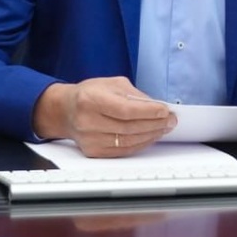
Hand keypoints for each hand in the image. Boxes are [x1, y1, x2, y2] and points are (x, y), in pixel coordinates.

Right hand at [31, 77, 174, 156]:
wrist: (65, 111)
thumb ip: (133, 95)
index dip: (148, 112)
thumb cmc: (89, 94)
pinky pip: (123, 151)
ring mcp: (89, 139)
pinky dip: (140, 144)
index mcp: (90, 99)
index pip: (125, 109)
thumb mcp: (110, 84)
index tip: (165, 110)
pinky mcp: (93, 151)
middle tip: (170, 120)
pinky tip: (150, 136)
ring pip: (128, 142)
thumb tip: (156, 107)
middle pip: (129, 127)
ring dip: (151, 135)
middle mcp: (87, 121)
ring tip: (164, 128)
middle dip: (154, 124)